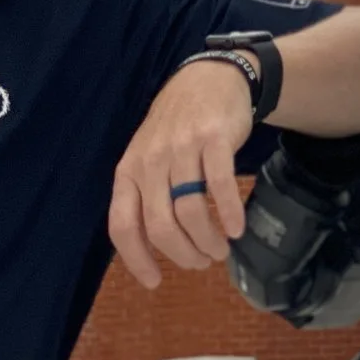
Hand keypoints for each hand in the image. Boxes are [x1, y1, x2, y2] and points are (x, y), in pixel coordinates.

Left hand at [109, 59, 254, 288]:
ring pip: (190, 210)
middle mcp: (151, 161)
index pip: (122, 225)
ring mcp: (182, 148)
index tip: (155, 281)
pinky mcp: (213, 138)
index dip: (137, 259)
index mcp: (129, 170)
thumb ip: (146, 195)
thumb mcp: (149, 156)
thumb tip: (153, 247)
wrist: (209, 78)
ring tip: (220, 249)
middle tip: (200, 262)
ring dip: (208, 240)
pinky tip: (237, 228)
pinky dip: (230, 213)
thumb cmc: (177, 127)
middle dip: (182, 254)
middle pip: (160, 225)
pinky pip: (220, 185)